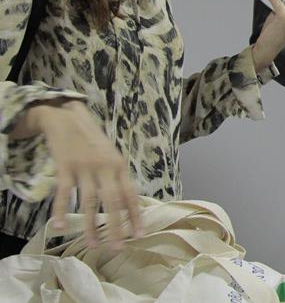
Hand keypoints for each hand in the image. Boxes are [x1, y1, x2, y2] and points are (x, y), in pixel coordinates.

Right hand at [16, 100, 141, 248]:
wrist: (68, 119)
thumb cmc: (93, 141)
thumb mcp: (111, 156)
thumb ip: (117, 177)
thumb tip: (127, 202)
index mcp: (119, 166)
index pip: (131, 195)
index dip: (136, 216)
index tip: (140, 235)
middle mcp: (105, 167)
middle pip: (113, 202)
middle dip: (117, 227)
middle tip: (118, 248)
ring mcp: (85, 167)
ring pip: (90, 201)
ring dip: (91, 225)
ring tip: (93, 244)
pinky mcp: (66, 167)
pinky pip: (64, 193)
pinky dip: (61, 210)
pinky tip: (60, 226)